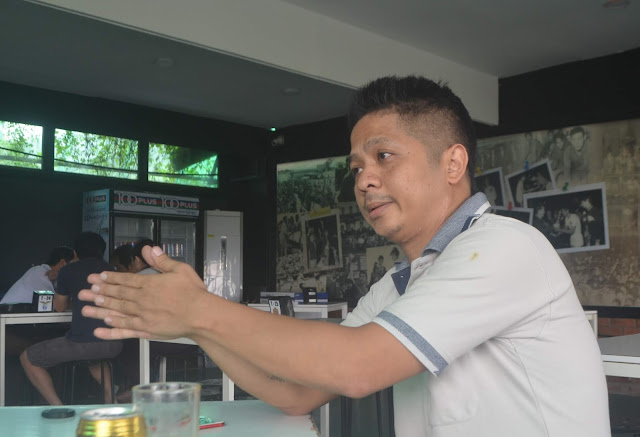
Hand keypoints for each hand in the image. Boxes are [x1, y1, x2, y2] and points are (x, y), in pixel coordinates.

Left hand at [79, 246, 209, 340]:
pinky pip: (125, 331)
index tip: (96, 278)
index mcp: (149, 285)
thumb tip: (149, 249)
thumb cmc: (193, 293)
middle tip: (83, 292)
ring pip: (117, 312)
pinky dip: (112, 331)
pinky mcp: (146, 330)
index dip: (109, 279)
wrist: (201, 315)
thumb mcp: (180, 270)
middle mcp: (142, 300)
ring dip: (100, 310)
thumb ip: (162, 261)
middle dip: (98, 293)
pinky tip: (100, 330)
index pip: (124, 281)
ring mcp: (142, 316)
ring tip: (85, 309)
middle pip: (116, 296)